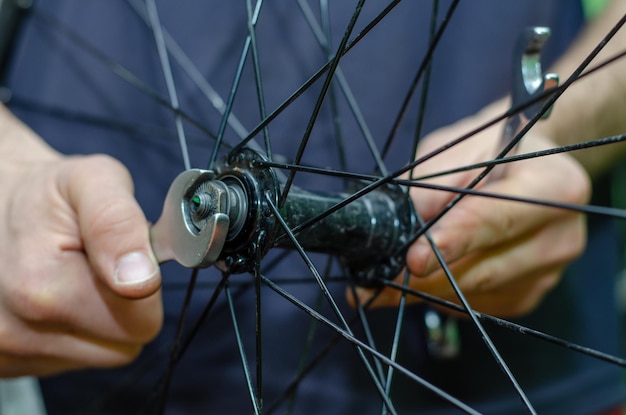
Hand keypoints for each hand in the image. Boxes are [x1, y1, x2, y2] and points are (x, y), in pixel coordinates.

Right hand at [0, 107, 162, 376]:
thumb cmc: (45, 192)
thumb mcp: (92, 180)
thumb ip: (119, 224)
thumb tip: (142, 280)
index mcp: (43, 291)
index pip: (140, 327)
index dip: (143, 289)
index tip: (120, 258)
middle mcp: (16, 334)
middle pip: (121, 348)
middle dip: (121, 307)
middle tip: (93, 263)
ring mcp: (5, 353)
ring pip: (96, 354)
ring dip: (94, 319)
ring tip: (67, 275)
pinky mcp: (2, 363)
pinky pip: (67, 359)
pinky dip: (68, 331)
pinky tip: (49, 294)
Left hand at [354, 103, 589, 316]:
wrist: (531, 168)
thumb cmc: (494, 150)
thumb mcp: (462, 148)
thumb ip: (436, 184)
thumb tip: (407, 227)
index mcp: (555, 187)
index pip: (498, 219)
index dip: (454, 240)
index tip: (415, 258)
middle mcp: (561, 237)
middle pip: (484, 269)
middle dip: (425, 277)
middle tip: (377, 285)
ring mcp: (549, 273)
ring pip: (474, 293)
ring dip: (426, 289)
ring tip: (386, 282)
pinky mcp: (528, 295)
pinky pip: (476, 305)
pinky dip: (442, 295)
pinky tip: (424, 277)